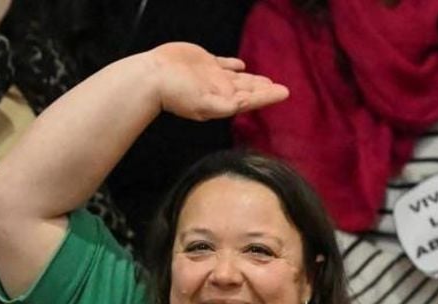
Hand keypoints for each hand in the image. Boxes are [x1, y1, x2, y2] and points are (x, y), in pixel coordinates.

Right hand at [148, 43, 288, 121]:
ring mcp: (212, 76)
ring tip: (267, 82)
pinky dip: (233, 65)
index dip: (269, 96)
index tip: (285, 93)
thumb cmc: (176, 93)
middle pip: (249, 90)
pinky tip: (241, 65)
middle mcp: (221, 89)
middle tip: (281, 90)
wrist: (152, 76)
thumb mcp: (203, 104)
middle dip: (265, 90)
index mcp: (224, 100)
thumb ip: (225, 106)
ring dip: (253, 81)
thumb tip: (245, 106)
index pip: (252, 99)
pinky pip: (223, 64)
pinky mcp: (203, 63)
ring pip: (239, 78)